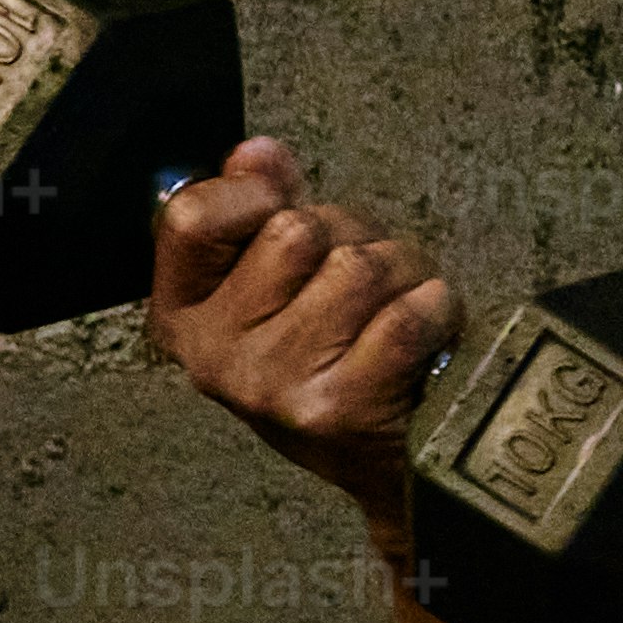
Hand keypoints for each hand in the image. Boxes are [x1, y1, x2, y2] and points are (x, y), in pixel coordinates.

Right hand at [145, 135, 461, 514]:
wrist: (393, 470)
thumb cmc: (340, 365)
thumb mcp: (283, 293)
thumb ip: (261, 214)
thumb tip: (256, 153)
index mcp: (185, 321)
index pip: (191, 217)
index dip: (253, 192)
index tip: (289, 207)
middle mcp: (217, 358)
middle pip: (295, 231)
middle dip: (354, 235)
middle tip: (372, 280)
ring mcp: (276, 386)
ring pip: (358, 265)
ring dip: (405, 270)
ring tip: (403, 307)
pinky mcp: (341, 409)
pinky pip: (406, 313)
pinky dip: (436, 308)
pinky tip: (430, 335)